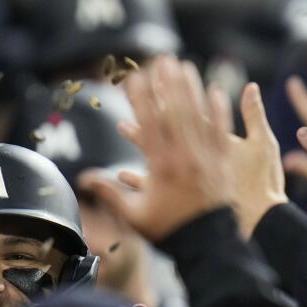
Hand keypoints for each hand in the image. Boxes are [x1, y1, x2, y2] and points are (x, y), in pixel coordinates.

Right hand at [79, 56, 286, 240]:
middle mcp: (184, 158)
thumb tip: (83, 179)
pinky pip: (222, 131)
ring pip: (198, 117)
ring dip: (191, 89)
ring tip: (185, 66)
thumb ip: (109, 193)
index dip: (141, 99)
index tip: (134, 78)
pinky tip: (217, 91)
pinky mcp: (224, 162)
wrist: (207, 246)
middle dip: (166, 84)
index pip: (148, 125)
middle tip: (161, 60)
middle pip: (174, 113)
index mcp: (160, 168)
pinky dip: (219, 110)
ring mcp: (207, 158)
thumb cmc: (168, 231)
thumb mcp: (134, 215)